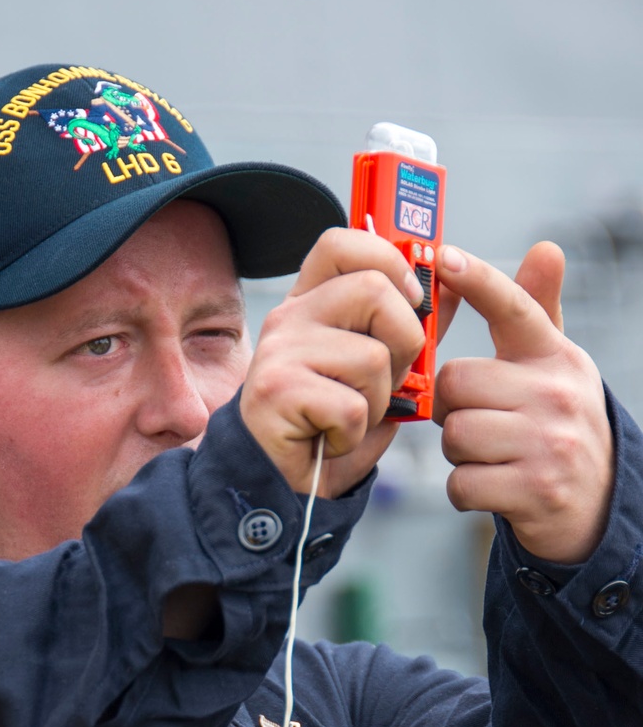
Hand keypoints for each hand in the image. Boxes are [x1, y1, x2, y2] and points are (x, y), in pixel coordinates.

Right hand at [239, 229, 426, 495]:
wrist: (277, 484)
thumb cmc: (327, 426)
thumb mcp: (376, 372)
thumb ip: (409, 328)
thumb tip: (450, 286)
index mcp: (309, 304)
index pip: (342, 243)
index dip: (388, 260)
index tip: (410, 298)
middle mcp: (288, 318)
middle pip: (374, 289)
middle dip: (404, 342)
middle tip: (384, 381)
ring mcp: (279, 353)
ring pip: (372, 357)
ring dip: (378, 401)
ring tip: (349, 418)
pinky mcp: (276, 392)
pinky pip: (352, 407)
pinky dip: (354, 434)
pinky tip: (329, 439)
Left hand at [433, 242, 613, 563]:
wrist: (598, 503)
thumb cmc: (557, 424)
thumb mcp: (556, 367)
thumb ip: (539, 312)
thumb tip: (545, 249)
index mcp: (556, 357)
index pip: (514, 308)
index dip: (477, 280)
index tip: (445, 256)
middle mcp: (557, 394)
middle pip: (455, 383)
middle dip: (452, 408)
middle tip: (478, 421)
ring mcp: (548, 443)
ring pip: (454, 434)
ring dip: (458, 453)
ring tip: (489, 454)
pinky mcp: (534, 490)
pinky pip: (460, 482)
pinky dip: (464, 490)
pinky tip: (491, 485)